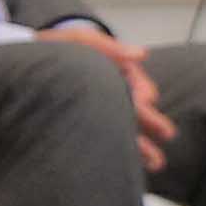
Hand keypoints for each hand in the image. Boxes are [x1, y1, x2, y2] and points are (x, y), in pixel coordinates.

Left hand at [51, 15, 173, 164]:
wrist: (37, 56)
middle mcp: (120, 94)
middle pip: (141, 112)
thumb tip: (141, 54)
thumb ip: (109, 46)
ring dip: (145, 147)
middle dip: (154, 123)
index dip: (144, 93)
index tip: (143, 101)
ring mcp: (109, 109)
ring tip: (156, 164)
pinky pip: (112, 138)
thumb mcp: (82, 39)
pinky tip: (131, 165)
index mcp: (122, 74)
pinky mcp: (94, 123)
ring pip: (131, 130)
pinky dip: (124, 152)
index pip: (141, 87)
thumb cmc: (63, 47)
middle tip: (168, 133)